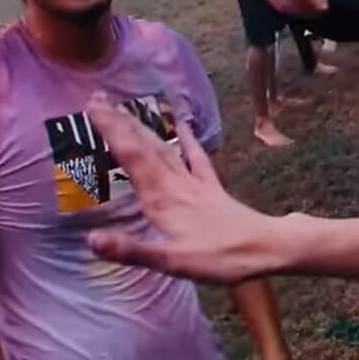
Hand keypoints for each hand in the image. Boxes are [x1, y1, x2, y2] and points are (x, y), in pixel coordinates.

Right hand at [81, 93, 291, 282]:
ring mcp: (195, 184)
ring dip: (144, 128)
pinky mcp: (212, 189)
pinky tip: (185, 125)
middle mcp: (176, 184)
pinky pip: (197, 159)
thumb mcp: (171, 261)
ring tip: (126, 108)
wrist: (267, 249)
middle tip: (98, 98)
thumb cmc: (220, 259)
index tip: (91, 105)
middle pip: (144, 147)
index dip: (110, 131)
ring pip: (165, 149)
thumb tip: (92, 239)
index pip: (130, 156)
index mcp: (161, 198)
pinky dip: (189, 141)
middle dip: (120, 122)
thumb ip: (131, 250)